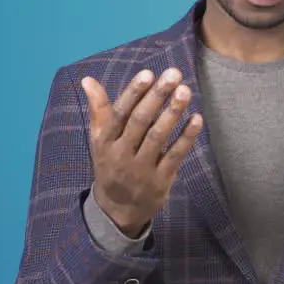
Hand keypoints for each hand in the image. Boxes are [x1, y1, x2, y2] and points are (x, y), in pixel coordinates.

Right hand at [81, 68, 203, 236]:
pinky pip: (175, 156)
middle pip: (140, 122)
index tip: (148, 73)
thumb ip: (98, 110)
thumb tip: (87, 80)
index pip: (119, 113)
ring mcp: (142, 169)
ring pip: (158, 137)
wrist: (118, 210)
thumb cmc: (111, 164)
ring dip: (173, 113)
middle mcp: (122, 154)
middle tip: (174, 75)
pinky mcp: (160, 181)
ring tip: (185, 91)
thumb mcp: (100, 140)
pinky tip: (196, 118)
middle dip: (157, 96)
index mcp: (106, 141)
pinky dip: (186, 137)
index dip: (133, 93)